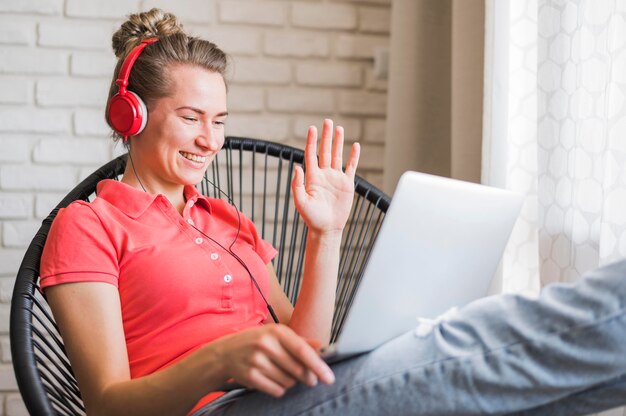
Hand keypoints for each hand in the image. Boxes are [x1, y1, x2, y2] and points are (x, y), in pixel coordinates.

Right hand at [212, 324, 334, 396]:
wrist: (225, 353)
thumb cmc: (257, 342)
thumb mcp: (276, 335)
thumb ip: (300, 340)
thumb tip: (321, 346)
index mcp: (276, 331)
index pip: (302, 351)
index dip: (318, 366)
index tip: (329, 378)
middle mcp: (266, 344)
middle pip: (298, 369)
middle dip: (307, 377)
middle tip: (309, 379)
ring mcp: (256, 361)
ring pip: (288, 382)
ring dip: (291, 382)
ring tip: (282, 373)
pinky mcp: (250, 377)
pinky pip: (276, 390)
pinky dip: (279, 389)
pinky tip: (272, 379)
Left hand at [292, 119, 359, 233]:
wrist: (327, 229)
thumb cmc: (312, 217)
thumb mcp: (300, 201)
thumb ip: (298, 184)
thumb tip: (297, 166)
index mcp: (312, 177)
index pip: (311, 154)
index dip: (312, 141)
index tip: (312, 128)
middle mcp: (324, 174)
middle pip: (325, 151)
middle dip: (326, 136)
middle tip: (327, 121)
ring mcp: (336, 178)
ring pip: (338, 156)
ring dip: (338, 142)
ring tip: (339, 128)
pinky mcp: (347, 184)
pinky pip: (351, 167)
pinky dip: (354, 156)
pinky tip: (355, 145)